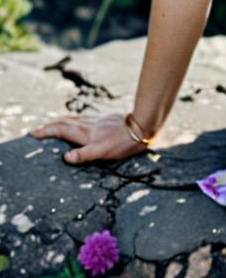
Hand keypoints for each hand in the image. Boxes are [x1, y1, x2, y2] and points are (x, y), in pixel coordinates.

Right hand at [27, 112, 153, 164]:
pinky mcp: (103, 120)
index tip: (32, 133)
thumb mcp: (102, 152)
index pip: (60, 130)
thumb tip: (65, 158)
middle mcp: (87, 124)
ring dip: (59, 121)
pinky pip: (82, 118)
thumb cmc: (121, 142)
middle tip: (36, 130)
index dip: (46, 131)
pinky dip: (72, 120)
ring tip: (51, 125)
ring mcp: (95, 121)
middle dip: (49, 126)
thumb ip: (83, 155)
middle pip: (64, 122)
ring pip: (73, 118)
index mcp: (84, 132)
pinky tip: (77, 123)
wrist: (141, 126)